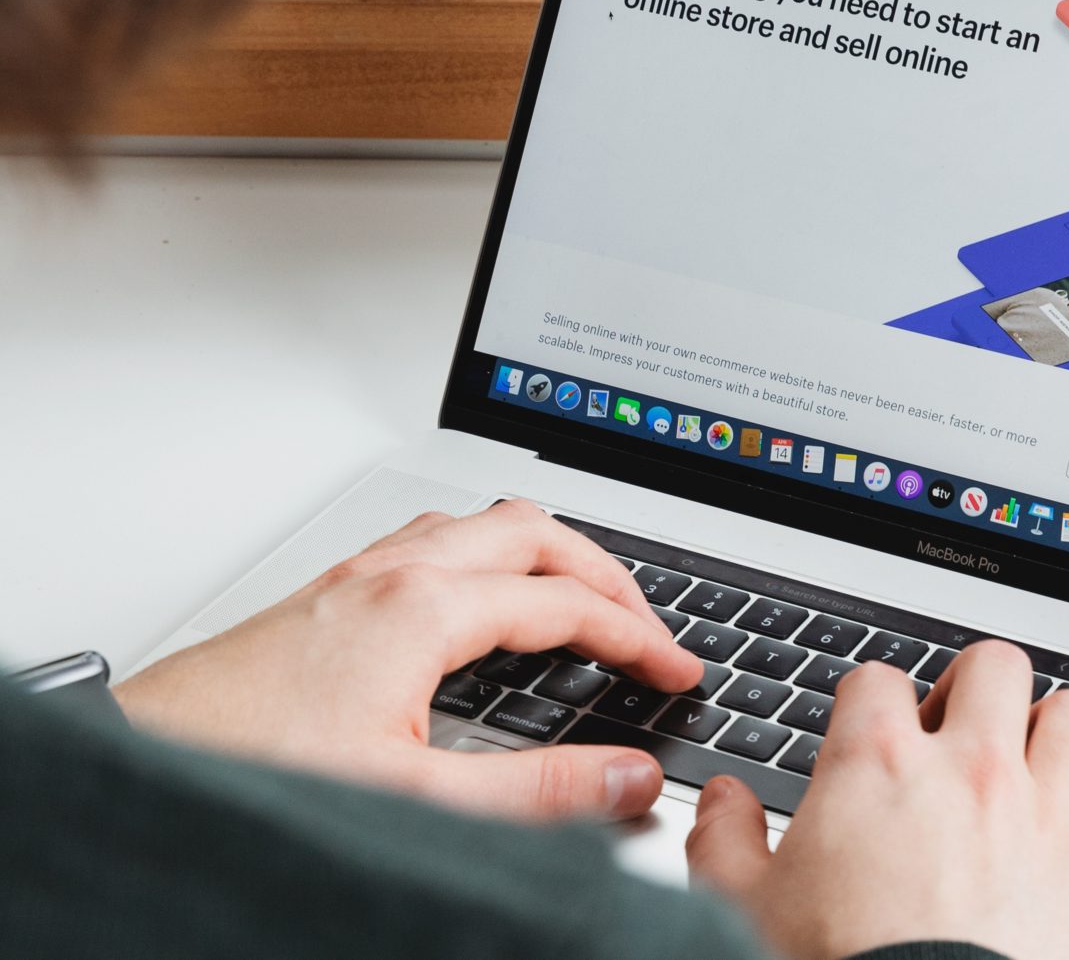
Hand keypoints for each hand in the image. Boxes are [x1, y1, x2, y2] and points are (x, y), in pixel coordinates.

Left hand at [113, 501, 702, 821]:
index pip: (566, 604)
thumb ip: (536, 792)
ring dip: (547, 553)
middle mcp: (391, 573)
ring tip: (582, 600)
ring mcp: (356, 574)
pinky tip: (481, 602)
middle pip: (534, 533)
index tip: (676, 671)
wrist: (141, 764)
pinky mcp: (330, 592)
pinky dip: (491, 558)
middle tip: (647, 626)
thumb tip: (627, 776)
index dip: (638, 636)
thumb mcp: (414, 796)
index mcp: (423, 608)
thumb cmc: (249, 770)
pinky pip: (435, 540)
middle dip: (606, 574)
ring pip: (482, 524)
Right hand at [686, 642, 1068, 959]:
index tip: (869, 735)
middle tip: (956, 729)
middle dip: (973, 688)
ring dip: (1048, 732)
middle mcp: (971, 771)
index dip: (869, 704)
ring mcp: (1045, 816)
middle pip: (993, 666)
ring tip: (1025, 765)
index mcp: (879, 765)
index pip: (878, 679)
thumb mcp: (746, 908)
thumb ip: (725, 840)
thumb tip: (723, 802)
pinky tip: (1065, 830)